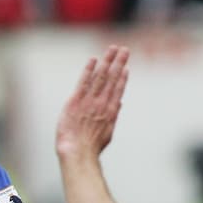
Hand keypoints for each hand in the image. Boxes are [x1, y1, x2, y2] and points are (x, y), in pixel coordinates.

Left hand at [55, 44, 128, 161]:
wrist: (78, 153)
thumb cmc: (90, 148)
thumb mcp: (107, 134)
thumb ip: (113, 117)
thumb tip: (119, 104)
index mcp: (110, 112)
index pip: (117, 90)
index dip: (122, 77)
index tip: (126, 67)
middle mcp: (102, 104)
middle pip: (112, 79)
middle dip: (119, 63)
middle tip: (125, 50)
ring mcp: (89, 101)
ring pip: (100, 76)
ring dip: (107, 61)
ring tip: (113, 49)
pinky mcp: (76, 101)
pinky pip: (83, 82)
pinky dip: (89, 70)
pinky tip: (94, 59)